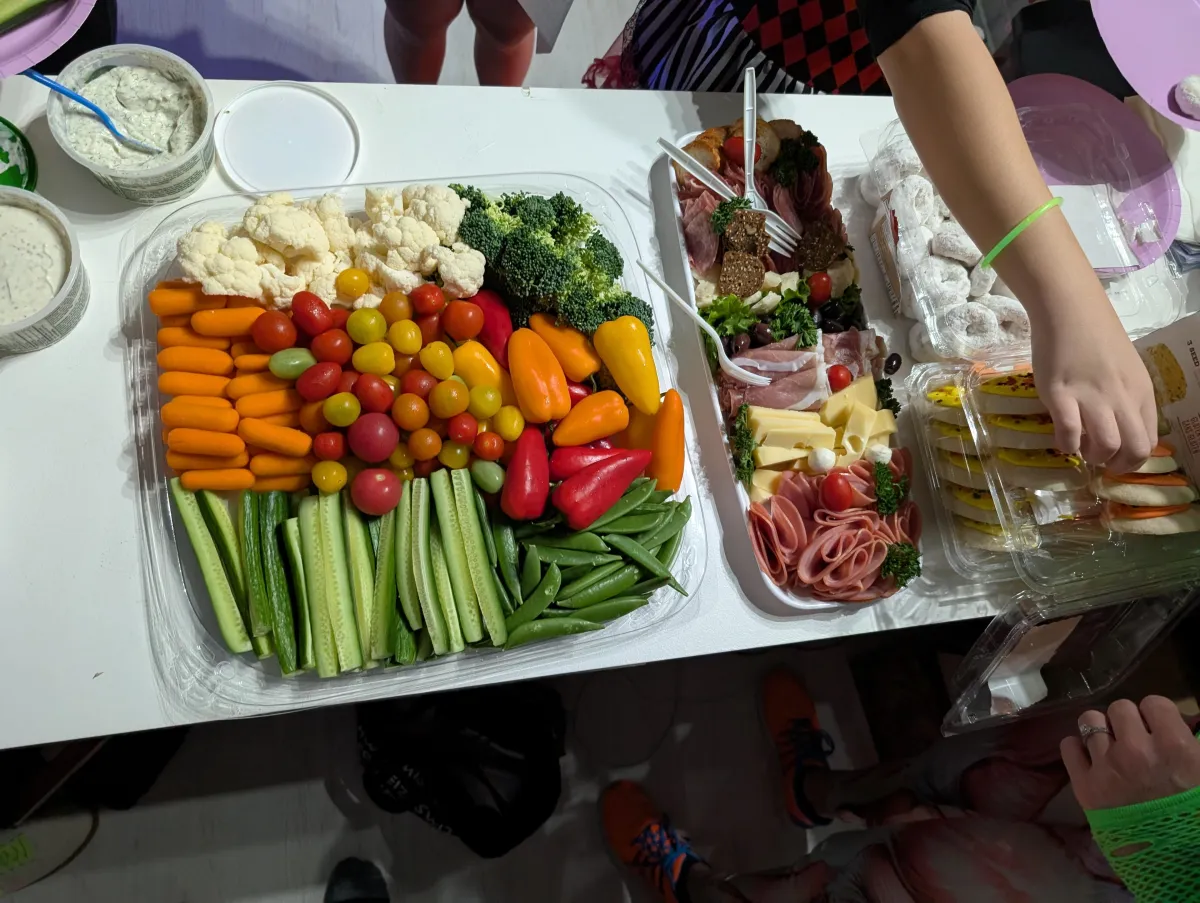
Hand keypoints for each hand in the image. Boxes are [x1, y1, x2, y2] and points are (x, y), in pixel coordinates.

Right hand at [1030, 293, 1155, 473]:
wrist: (1070, 310)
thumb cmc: (1095, 338)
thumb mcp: (1124, 371)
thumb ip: (1125, 399)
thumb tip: (1114, 429)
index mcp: (1141, 392)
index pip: (1148, 441)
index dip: (1131, 459)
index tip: (1114, 458)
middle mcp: (1122, 397)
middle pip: (1133, 449)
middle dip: (1116, 465)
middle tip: (1099, 460)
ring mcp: (1092, 396)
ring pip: (1106, 445)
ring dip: (1092, 456)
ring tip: (1080, 448)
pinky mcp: (1062, 394)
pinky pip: (1069, 433)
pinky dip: (1066, 444)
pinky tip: (1061, 437)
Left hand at [1061, 696, 1199, 810]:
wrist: (1171, 861)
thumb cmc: (1192, 815)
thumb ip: (1189, 741)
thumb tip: (1178, 719)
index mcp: (1174, 746)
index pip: (1154, 703)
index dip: (1156, 715)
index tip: (1157, 728)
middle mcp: (1137, 750)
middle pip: (1119, 708)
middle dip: (1126, 721)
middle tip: (1134, 738)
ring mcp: (1106, 766)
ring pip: (1089, 721)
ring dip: (1100, 730)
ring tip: (1110, 746)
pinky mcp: (1084, 785)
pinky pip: (1068, 745)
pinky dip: (1077, 748)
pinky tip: (1090, 758)